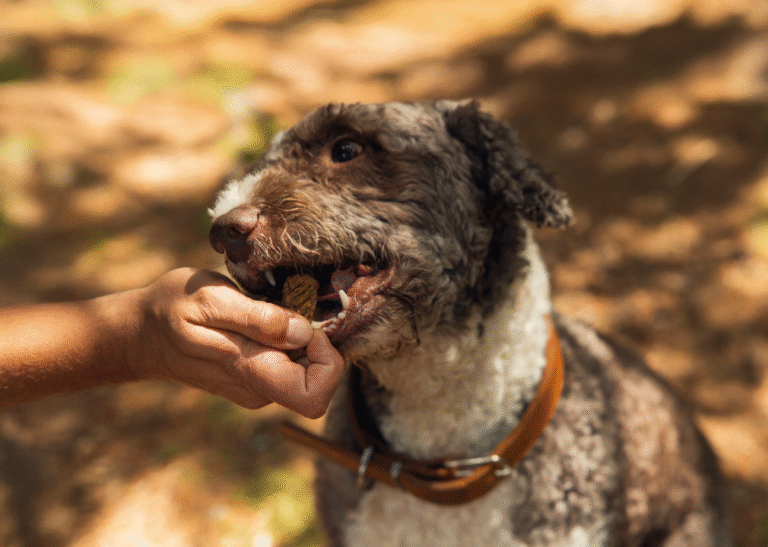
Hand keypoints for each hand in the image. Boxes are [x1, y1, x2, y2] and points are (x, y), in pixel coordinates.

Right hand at [136, 268, 344, 417]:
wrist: (142, 332)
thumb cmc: (171, 309)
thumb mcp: (211, 300)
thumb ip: (258, 319)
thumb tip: (304, 332)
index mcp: (252, 375)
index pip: (315, 396)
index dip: (327, 360)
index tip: (308, 325)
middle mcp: (261, 389)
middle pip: (320, 381)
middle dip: (317, 341)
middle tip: (288, 306)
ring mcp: (260, 385)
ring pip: (309, 370)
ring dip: (302, 336)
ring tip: (268, 308)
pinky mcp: (257, 374)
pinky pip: (293, 361)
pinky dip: (290, 337)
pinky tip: (263, 315)